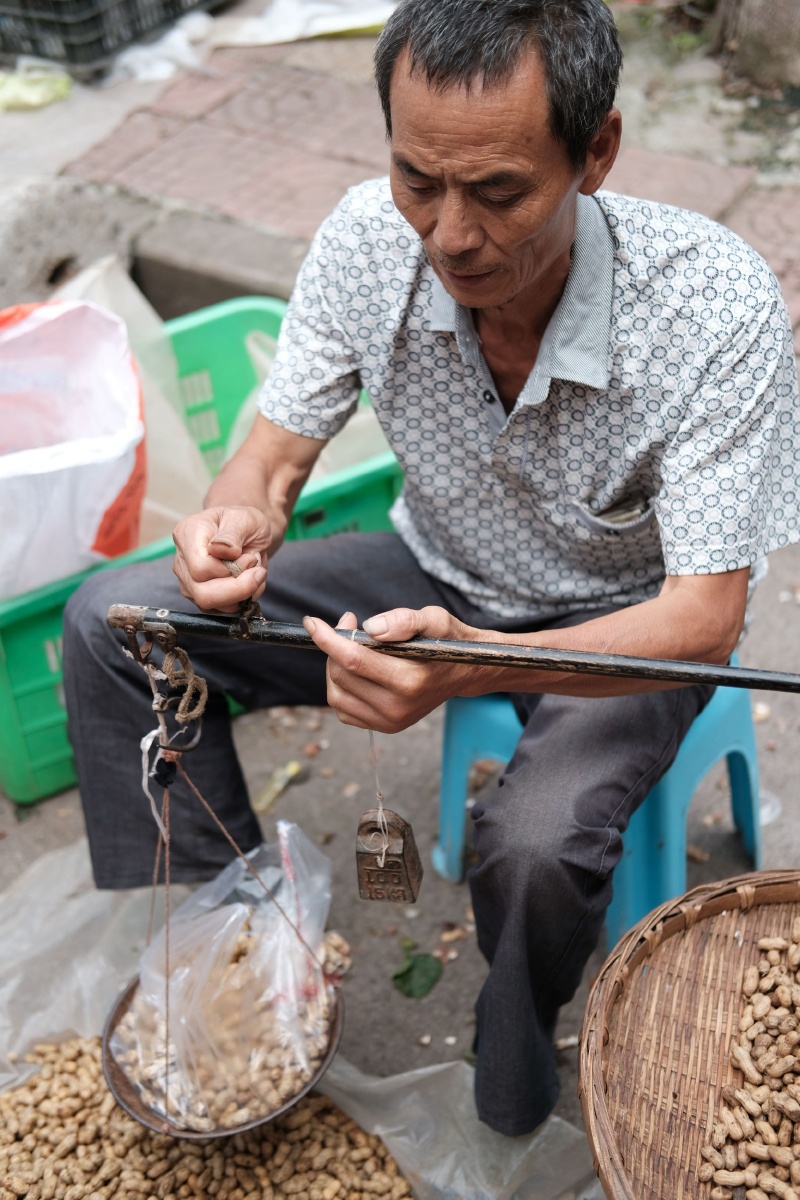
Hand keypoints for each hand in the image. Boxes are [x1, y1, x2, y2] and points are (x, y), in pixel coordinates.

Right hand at [172, 506, 269, 612]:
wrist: (247, 532)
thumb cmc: (243, 522)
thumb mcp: (244, 519)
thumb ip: (231, 534)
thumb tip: (218, 550)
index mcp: (187, 535)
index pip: (201, 568)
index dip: (231, 570)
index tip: (251, 557)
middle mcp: (182, 561)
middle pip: (203, 594)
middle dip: (239, 589)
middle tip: (258, 571)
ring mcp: (189, 582)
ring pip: (213, 606)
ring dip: (243, 593)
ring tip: (252, 570)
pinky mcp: (201, 597)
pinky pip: (223, 610)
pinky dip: (243, 599)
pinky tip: (248, 580)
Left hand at [302, 606, 491, 732]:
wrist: (464, 671)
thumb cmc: (446, 640)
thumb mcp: (433, 619)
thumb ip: (403, 620)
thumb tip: (370, 628)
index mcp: (409, 680)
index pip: (352, 660)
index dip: (327, 638)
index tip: (312, 622)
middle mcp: (398, 707)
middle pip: (340, 674)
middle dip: (334, 646)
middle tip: (349, 625)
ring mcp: (390, 721)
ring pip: (335, 694)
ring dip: (335, 666)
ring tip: (352, 647)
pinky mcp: (384, 727)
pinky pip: (343, 708)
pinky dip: (341, 686)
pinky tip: (357, 670)